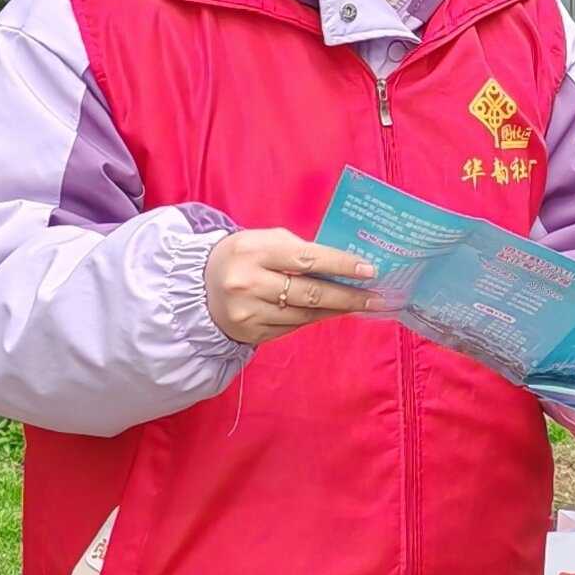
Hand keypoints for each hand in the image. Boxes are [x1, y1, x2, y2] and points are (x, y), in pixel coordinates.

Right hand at [204, 230, 383, 346]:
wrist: (197, 287)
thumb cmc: (241, 256)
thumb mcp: (262, 240)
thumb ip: (298, 249)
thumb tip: (342, 264)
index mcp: (253, 251)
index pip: (306, 259)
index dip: (341, 265)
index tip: (369, 270)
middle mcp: (249, 283)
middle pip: (310, 293)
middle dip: (348, 295)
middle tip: (377, 297)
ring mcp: (249, 312)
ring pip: (305, 314)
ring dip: (337, 309)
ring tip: (362, 304)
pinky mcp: (251, 333)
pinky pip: (292, 327)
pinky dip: (315, 318)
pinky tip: (332, 311)